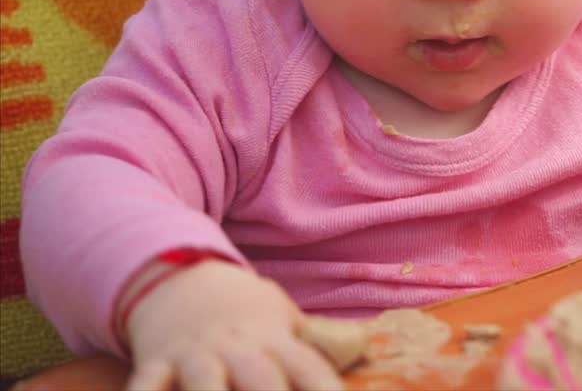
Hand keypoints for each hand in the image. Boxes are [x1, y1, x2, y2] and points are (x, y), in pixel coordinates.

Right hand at [124, 260, 345, 390]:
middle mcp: (237, 348)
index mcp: (275, 339)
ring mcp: (194, 355)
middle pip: (260, 377)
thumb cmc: (242, 309)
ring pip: (202, 384)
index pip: (310, 367)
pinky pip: (145, 386)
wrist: (177, 274)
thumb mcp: (283, 317)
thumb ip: (318, 342)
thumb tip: (363, 348)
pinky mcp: (154, 362)